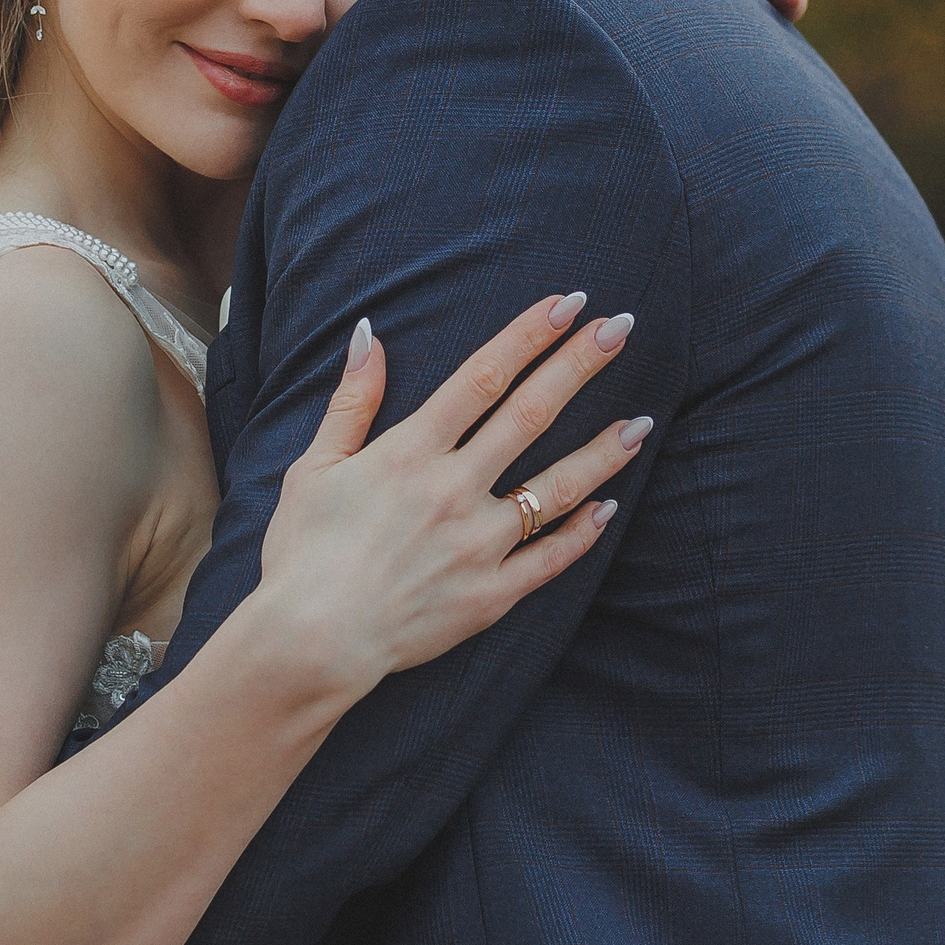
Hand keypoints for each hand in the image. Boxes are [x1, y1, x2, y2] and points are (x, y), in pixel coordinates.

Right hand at [255, 295, 650, 695]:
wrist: (311, 641)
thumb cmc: (304, 551)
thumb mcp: (314, 466)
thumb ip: (352, 400)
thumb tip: (369, 333)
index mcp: (409, 452)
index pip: (482, 378)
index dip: (529, 336)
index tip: (569, 303)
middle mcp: (452, 490)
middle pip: (529, 415)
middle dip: (579, 367)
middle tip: (622, 330)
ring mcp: (478, 544)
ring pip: (556, 488)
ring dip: (602, 451)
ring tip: (641, 422)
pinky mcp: (491, 595)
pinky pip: (550, 558)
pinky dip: (583, 533)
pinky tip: (609, 507)